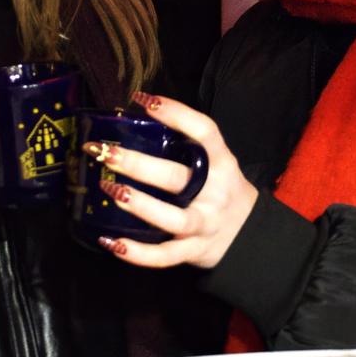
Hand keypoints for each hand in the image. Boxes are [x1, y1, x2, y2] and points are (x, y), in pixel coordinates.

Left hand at [90, 92, 256, 269]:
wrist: (248, 236)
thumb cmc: (219, 190)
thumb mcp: (215, 164)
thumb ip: (185, 148)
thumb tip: (133, 122)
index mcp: (221, 163)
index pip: (204, 131)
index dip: (175, 113)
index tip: (142, 100)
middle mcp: (215, 192)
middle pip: (177, 177)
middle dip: (139, 165)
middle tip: (107, 153)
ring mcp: (205, 224)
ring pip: (174, 219)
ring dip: (140, 206)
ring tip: (110, 190)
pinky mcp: (193, 251)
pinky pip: (164, 256)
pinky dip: (137, 254)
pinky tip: (111, 243)